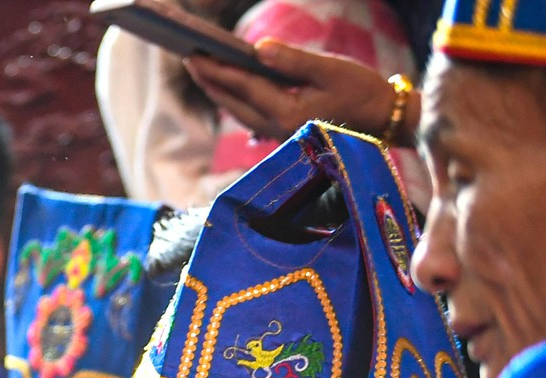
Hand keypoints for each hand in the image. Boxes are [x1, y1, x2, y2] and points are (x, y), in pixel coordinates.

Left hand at [184, 41, 399, 141]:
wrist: (384, 122)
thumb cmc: (362, 92)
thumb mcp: (331, 70)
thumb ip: (293, 61)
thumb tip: (258, 48)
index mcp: (286, 112)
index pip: (242, 86)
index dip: (216, 69)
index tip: (193, 54)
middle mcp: (276, 127)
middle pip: (233, 102)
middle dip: (210, 80)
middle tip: (189, 58)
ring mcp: (278, 134)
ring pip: (239, 111)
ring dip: (219, 90)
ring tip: (202, 69)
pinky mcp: (284, 132)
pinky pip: (251, 115)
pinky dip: (236, 99)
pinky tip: (229, 85)